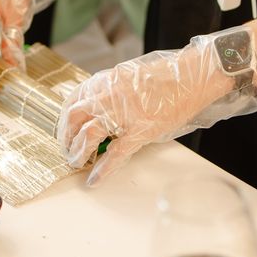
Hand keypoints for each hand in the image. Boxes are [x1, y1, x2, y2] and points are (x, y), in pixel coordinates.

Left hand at [56, 27, 256, 184]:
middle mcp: (109, 94)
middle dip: (66, 136)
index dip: (65, 118)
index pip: (74, 99)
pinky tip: (94, 179)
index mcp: (107, 80)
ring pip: (89, 135)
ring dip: (78, 152)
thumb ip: (111, 90)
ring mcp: (124, 113)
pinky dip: (102, 169)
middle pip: (75, 117)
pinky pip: (115, 153)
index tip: (64, 128)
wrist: (192, 77)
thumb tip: (98, 108)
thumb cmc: (167, 76)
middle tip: (67, 149)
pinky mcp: (140, 130)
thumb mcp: (130, 76)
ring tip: (76, 163)